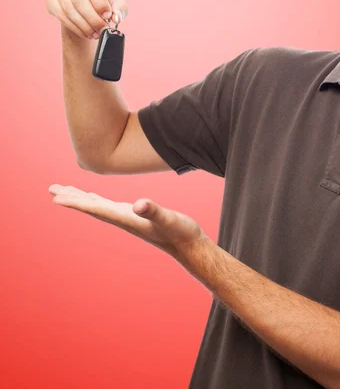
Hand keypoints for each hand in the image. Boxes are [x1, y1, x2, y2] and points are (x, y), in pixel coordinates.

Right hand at [45, 0, 127, 39]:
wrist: (87, 6)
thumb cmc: (104, 2)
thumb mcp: (117, 4)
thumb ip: (120, 9)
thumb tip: (116, 17)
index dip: (100, 3)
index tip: (108, 17)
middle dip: (92, 18)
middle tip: (102, 30)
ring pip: (69, 8)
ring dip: (84, 25)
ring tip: (96, 34)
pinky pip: (60, 15)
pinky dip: (75, 27)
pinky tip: (86, 33)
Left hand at [48, 184, 208, 260]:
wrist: (190, 246)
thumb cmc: (181, 233)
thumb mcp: (169, 219)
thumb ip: (154, 211)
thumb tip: (139, 204)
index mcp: (127, 218)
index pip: (97, 209)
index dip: (77, 202)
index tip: (56, 198)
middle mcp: (124, 219)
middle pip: (92, 207)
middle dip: (72, 198)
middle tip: (52, 189)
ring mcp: (129, 218)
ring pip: (99, 206)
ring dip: (81, 198)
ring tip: (65, 191)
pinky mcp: (135, 216)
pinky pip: (109, 206)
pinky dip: (97, 199)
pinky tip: (95, 198)